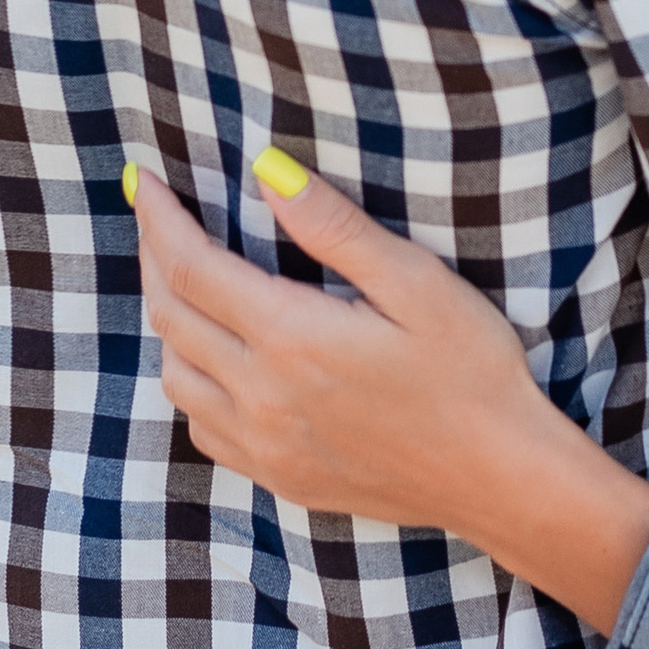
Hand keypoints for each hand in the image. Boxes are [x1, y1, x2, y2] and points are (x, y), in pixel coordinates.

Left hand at [130, 154, 648, 630]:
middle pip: (172, 316)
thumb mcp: (417, 282)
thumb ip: (336, 227)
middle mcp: (262, 397)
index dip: (160, 219)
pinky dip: (192, 382)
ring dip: (168, 321)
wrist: (502, 476)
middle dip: (155, 258)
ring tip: (184, 280)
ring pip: (175, 376)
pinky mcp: (280, 477)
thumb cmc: (473, 371)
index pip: (191, 267)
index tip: (146, 181)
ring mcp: (266, 446)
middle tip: (157, 217)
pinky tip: (217, 360)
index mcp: (291, 337)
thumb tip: (268, 171)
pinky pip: (203, 426)